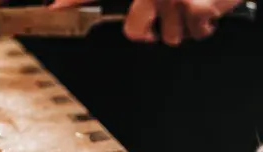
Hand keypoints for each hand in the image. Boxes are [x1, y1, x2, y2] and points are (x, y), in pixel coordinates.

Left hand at [48, 0, 243, 45]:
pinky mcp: (195, 7)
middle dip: (151, 31)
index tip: (53, 9)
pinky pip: (196, 34)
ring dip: (186, 25)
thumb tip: (90, 11)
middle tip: (164, 18)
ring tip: (194, 3)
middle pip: (136, 32)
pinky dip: (206, 25)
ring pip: (171, 37)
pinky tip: (209, 6)